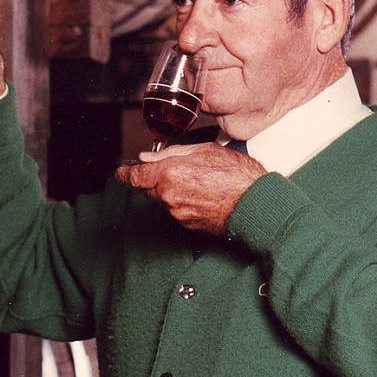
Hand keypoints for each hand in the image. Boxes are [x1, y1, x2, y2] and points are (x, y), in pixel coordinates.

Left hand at [116, 144, 265, 235]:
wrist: (255, 204)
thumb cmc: (236, 175)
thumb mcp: (203, 151)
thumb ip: (170, 154)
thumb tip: (147, 157)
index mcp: (169, 174)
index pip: (134, 177)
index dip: (124, 173)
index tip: (121, 171)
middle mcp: (168, 197)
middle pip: (145, 190)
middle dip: (148, 180)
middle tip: (160, 170)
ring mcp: (177, 214)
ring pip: (161, 200)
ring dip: (167, 191)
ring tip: (192, 180)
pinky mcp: (187, 225)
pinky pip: (175, 211)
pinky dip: (180, 202)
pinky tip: (199, 194)